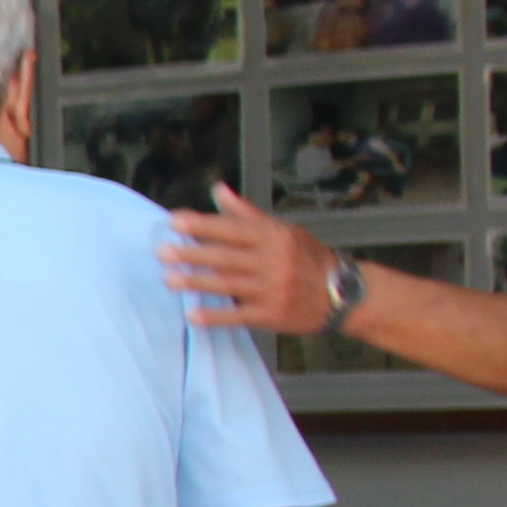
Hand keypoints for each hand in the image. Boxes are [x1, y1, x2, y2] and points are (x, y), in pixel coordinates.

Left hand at [161, 184, 333, 335]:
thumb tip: (217, 190)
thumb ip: (246, 214)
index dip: (203, 225)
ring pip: (228, 284)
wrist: (344, 294)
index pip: (233, 228)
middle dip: (192, 254)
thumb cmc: (308, 259)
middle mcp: (274, 261)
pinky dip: (215, 316)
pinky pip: (238, 316)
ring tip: (168, 279)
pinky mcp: (272, 314)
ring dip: (196, 282)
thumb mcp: (284, 230)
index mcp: (274, 237)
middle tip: (162, 252)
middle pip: (227, 256)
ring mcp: (273, 289)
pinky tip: (192, 314)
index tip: (174, 221)